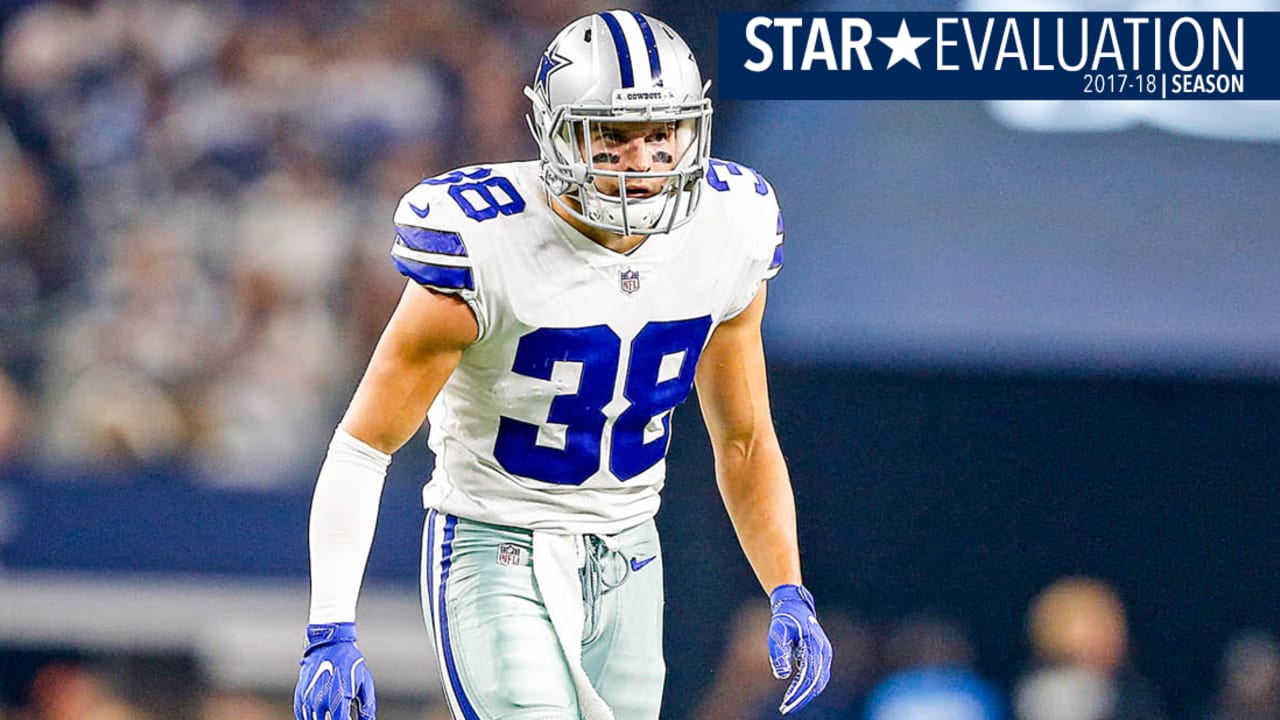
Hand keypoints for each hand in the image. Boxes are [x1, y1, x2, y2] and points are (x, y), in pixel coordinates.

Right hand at [294, 622, 376, 719]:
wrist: (329, 644)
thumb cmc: (350, 663)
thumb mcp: (365, 684)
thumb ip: (367, 708)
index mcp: (338, 699)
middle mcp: (320, 701)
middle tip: (344, 715)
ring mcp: (307, 700)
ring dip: (323, 719)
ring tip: (334, 713)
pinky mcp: (300, 696)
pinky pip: (303, 716)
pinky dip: (311, 717)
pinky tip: (321, 715)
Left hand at [767, 584, 832, 714]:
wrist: (795, 605)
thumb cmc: (785, 618)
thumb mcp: (778, 632)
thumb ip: (780, 653)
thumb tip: (782, 675)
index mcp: (815, 645)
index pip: (809, 676)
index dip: (798, 692)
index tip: (786, 703)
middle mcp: (824, 652)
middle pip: (817, 683)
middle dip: (801, 698)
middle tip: (785, 708)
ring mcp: (824, 655)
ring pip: (819, 682)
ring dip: (805, 695)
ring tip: (789, 704)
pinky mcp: (821, 658)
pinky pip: (817, 678)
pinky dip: (807, 688)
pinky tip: (794, 695)